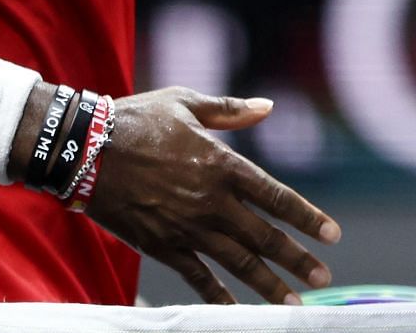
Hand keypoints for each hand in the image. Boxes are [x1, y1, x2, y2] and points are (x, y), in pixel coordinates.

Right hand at [80, 87, 340, 304]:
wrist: (84, 150)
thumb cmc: (136, 120)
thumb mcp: (185, 103)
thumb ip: (229, 110)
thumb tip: (268, 107)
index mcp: (222, 163)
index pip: (276, 197)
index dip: (306, 217)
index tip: (331, 235)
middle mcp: (211, 201)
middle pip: (264, 237)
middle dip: (296, 260)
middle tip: (323, 277)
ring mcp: (187, 228)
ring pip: (237, 263)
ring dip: (268, 285)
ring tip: (294, 304)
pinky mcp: (162, 246)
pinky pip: (197, 277)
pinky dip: (218, 296)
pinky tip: (236, 312)